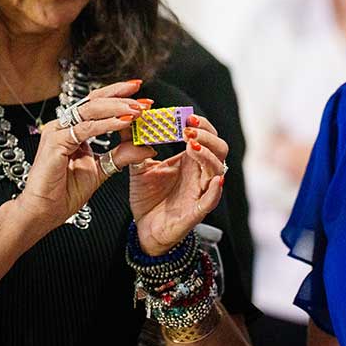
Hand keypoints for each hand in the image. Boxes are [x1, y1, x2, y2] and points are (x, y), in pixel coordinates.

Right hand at [12, 79, 155, 236]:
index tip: (142, 98)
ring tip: (137, 109)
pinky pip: (85, 129)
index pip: (97, 105)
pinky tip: (123, 122)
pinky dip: (106, 124)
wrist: (43, 212)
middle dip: (121, 96)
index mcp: (72, 130)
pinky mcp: (55, 143)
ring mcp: (57, 132)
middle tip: (144, 100)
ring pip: (91, 110)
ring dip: (117, 107)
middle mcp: (63, 127)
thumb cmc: (63, 193)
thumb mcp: (101, 169)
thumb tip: (146, 148)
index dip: (119, 98)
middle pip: (94, 101)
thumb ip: (121, 156)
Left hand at [130, 114, 227, 255]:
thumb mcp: (138, 166)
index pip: (206, 136)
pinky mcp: (197, 212)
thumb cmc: (148, 197)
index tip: (186, 117)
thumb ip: (133, 143)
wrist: (144, 228)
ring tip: (192, 145)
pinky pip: (211, 200)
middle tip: (189, 129)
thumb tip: (126, 116)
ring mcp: (201, 192)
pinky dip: (215, 190)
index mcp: (189, 160)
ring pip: (217, 170)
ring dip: (208, 155)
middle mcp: (199, 173)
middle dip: (207, 136)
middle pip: (219, 149)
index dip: (201, 125)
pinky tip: (215, 180)